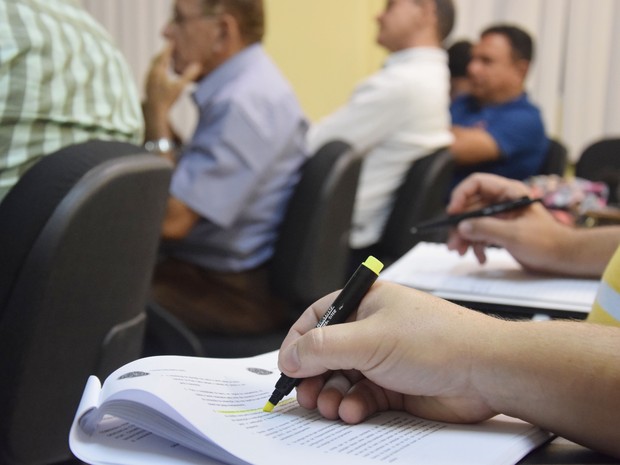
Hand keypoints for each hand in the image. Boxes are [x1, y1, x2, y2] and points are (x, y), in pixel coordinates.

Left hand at [143, 45, 201, 138]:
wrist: (155, 111)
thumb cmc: (167, 99)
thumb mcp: (180, 87)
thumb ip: (188, 76)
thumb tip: (198, 66)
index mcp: (158, 70)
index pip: (163, 55)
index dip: (168, 47)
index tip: (173, 40)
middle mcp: (151, 72)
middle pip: (157, 58)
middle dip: (163, 52)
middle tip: (169, 47)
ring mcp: (148, 79)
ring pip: (153, 65)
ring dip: (160, 60)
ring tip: (166, 58)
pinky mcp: (147, 85)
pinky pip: (152, 72)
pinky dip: (158, 68)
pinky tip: (162, 73)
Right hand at [278, 281, 497, 424]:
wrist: (485, 372)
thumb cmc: (437, 340)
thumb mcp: (369, 339)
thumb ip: (323, 347)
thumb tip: (290, 355)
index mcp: (366, 302)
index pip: (318, 317)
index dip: (298, 341)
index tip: (287, 365)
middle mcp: (373, 328)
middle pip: (327, 352)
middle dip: (313, 375)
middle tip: (305, 395)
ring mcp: (384, 358)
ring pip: (343, 378)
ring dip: (332, 394)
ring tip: (329, 406)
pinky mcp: (395, 386)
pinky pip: (363, 397)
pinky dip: (354, 405)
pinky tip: (354, 411)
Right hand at [446, 173, 569, 271]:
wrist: (562, 258)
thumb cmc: (546, 242)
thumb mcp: (514, 235)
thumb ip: (486, 229)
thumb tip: (462, 227)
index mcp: (509, 192)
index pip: (477, 183)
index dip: (461, 195)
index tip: (452, 213)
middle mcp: (502, 201)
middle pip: (470, 206)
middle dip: (459, 225)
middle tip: (453, 243)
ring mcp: (500, 216)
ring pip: (472, 222)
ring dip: (464, 237)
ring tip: (461, 252)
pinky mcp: (499, 230)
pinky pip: (479, 233)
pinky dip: (476, 245)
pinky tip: (480, 257)